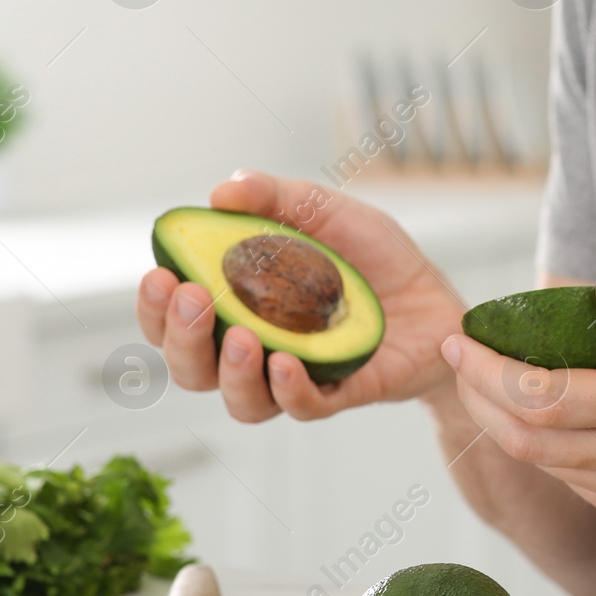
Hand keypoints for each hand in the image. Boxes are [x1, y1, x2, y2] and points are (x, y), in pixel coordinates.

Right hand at [136, 170, 464, 422]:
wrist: (440, 298)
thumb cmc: (376, 258)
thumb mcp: (330, 213)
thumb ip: (279, 197)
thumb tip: (223, 189)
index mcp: (241, 306)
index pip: (175, 319)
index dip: (155, 306)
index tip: (159, 275)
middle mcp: (258, 350)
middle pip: (191, 367)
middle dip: (181, 338)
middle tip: (194, 300)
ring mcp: (297, 377)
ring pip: (239, 400)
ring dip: (230, 372)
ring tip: (242, 337)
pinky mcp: (340, 394)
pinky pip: (302, 407)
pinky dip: (287, 388)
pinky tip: (285, 362)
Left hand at [440, 273, 595, 529]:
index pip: (542, 396)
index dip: (489, 370)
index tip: (463, 337)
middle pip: (527, 437)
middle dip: (480, 394)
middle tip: (461, 354)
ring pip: (544, 463)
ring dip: (504, 420)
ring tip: (487, 376)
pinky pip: (571, 479)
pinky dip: (542, 444)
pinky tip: (538, 409)